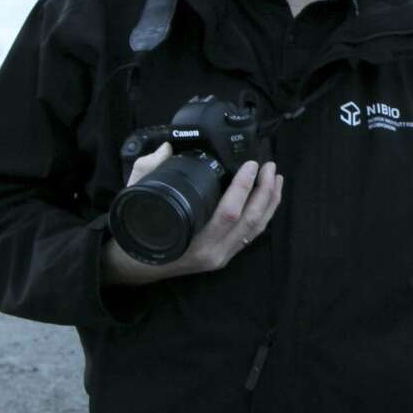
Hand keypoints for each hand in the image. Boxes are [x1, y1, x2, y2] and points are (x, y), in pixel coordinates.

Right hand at [100, 143, 282, 285]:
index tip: (250, 163)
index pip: (228, 213)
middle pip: (250, 220)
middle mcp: (211, 252)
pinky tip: (268, 199)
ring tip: (276, 178)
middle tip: (270, 166)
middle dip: (264, 190)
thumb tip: (166, 148)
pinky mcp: (225, 256)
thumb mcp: (139, 197)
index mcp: (193, 240)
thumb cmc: (139, 231)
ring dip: (270, 202)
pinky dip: (264, 215)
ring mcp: (221, 256)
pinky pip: (251, 235)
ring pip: (256, 229)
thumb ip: (149, 170)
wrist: (136, 264)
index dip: (243, 187)